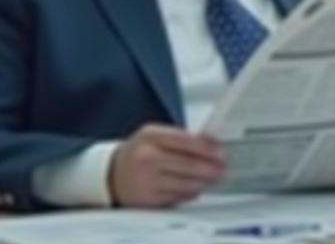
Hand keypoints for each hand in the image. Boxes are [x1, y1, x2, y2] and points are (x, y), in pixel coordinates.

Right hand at [108, 123, 224, 207]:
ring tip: (213, 178)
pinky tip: (196, 188)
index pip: (186, 141)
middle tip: (222, 168)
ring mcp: (146, 180)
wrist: (111, 173)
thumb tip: (212, 142)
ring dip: (204, 182)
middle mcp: (147, 157)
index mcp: (151, 136)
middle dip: (210, 168)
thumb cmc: (139, 151)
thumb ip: (182, 137)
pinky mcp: (147, 199)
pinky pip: (177, 197)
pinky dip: (190, 193)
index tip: (221, 152)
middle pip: (188, 164)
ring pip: (185, 183)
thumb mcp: (156, 135)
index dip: (207, 148)